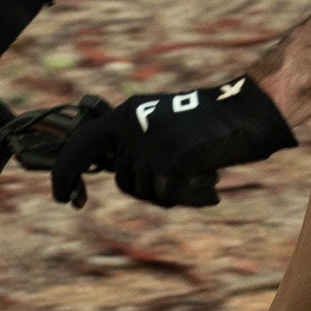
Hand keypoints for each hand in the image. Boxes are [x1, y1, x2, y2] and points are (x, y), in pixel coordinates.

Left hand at [50, 76, 295, 206]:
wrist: (248, 111)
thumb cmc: (208, 125)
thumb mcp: (160, 124)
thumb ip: (135, 144)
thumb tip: (118, 174)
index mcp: (127, 112)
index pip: (81, 144)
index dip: (65, 173)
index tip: (62, 196)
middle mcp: (132, 124)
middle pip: (124, 180)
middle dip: (146, 189)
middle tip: (168, 187)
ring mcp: (151, 141)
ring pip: (148, 191)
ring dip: (174, 193)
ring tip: (200, 174)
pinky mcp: (172, 158)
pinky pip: (171, 197)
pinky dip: (193, 198)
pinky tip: (211, 188)